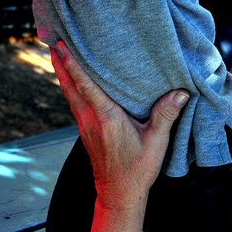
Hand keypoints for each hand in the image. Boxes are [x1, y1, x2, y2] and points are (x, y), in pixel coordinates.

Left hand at [51, 40, 188, 210]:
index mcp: (105, 117)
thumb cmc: (137, 168)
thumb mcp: (156, 142)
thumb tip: (181, 92)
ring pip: (68, 92)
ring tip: (55, 51)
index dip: (72, 64)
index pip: (85, 85)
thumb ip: (166, 115)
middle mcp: (89, 118)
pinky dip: (69, 84)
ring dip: (61, 71)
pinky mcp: (84, 128)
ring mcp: (84, 123)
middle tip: (50, 38)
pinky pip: (73, 100)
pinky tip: (69, 77)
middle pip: (69, 84)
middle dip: (59, 61)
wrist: (118, 193)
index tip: (60, 46)